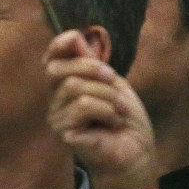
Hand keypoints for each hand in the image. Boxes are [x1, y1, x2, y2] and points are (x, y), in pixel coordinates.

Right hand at [45, 30, 157, 188]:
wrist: (137, 152)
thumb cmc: (125, 119)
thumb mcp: (112, 82)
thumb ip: (92, 62)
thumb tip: (76, 36)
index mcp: (66, 86)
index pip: (51, 59)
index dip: (59, 44)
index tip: (77, 39)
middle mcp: (56, 100)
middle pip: (56, 69)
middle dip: (90, 68)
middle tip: (113, 80)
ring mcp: (57, 117)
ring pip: (73, 86)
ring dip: (106, 94)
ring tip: (117, 109)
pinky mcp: (63, 132)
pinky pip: (82, 105)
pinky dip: (106, 110)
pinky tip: (113, 122)